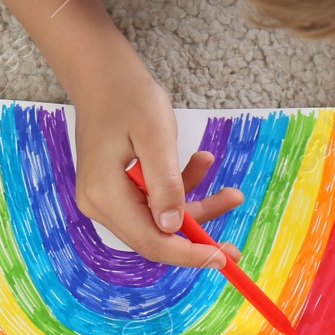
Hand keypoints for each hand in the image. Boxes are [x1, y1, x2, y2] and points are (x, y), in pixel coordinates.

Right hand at [70, 72, 242, 267]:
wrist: (101, 76)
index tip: (221, 258)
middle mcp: (99, 204)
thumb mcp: (155, 136)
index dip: (188, 254)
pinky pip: (152, 203)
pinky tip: (200, 163)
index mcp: (105, 194)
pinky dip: (179, 190)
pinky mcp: (115, 191)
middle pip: (154, 235)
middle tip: (235, 240)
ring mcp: (105, 198)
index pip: (150, 240)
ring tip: (230, 190)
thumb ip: (166, 182)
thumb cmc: (128, 97)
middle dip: (197, 234)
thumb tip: (174, 226)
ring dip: (194, 207)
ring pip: (157, 220)